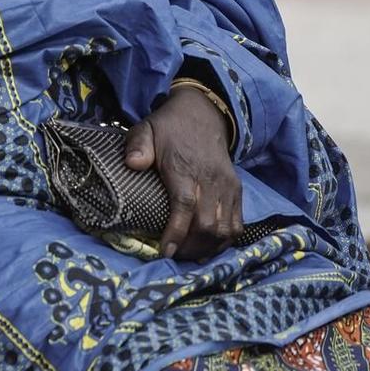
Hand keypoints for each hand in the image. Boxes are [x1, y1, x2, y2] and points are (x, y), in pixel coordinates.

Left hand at [125, 86, 242, 260]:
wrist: (203, 114)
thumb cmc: (169, 128)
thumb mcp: (146, 128)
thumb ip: (137, 145)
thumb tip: (132, 164)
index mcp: (184, 167)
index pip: (184, 205)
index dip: (176, 232)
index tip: (165, 251)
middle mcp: (210, 180)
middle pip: (206, 224)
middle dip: (189, 247)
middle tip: (173, 256)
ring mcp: (227, 187)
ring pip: (224, 229)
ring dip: (207, 248)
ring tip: (188, 255)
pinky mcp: (237, 190)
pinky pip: (237, 224)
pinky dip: (224, 241)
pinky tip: (208, 248)